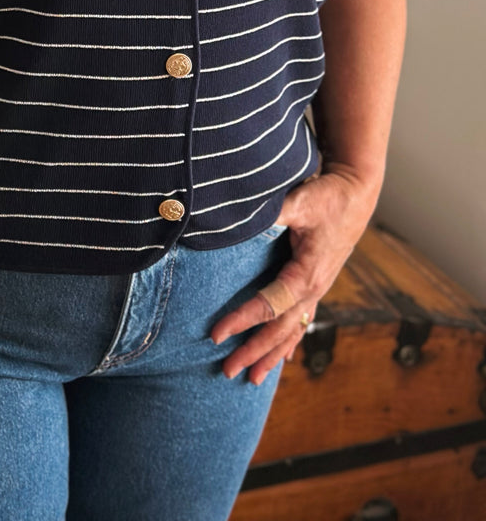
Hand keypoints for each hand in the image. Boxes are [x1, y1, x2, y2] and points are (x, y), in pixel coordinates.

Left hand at [209, 167, 377, 385]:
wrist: (356, 192)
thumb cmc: (328, 196)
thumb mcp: (301, 201)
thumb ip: (274, 212)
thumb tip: (245, 218)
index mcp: (307, 274)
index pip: (269, 306)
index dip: (242, 320)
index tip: (216, 334)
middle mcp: (314, 288)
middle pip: (280, 329)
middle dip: (254, 352)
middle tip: (226, 371)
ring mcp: (317, 289)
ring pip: (293, 331)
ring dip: (271, 355)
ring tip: (252, 379)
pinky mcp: (316, 282)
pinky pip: (302, 319)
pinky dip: (290, 341)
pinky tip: (284, 357)